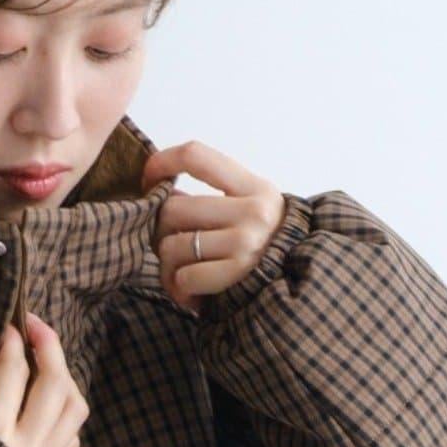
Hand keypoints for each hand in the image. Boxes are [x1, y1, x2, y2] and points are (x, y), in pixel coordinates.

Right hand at [0, 311, 87, 446]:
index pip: (15, 371)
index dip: (13, 340)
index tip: (7, 322)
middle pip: (56, 385)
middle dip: (49, 346)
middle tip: (34, 325)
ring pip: (73, 409)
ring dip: (64, 377)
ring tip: (44, 362)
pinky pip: (70, 435)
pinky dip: (65, 410)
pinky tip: (46, 402)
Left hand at [141, 140, 286, 318]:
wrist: (297, 284)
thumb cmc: (264, 249)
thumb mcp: (252, 210)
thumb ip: (212, 198)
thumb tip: (160, 191)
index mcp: (253, 187)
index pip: (196, 155)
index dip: (162, 163)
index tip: (149, 180)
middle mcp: (253, 211)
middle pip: (173, 208)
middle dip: (161, 231)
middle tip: (172, 246)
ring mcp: (246, 242)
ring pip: (172, 245)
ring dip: (168, 265)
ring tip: (183, 272)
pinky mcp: (238, 274)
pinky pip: (184, 277)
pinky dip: (180, 288)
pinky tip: (193, 291)